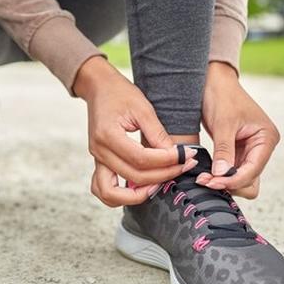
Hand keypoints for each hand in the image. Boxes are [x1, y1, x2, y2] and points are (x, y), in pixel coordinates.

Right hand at [74, 56, 196, 206]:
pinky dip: (120, 196)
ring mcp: (96, 159)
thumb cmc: (120, 93)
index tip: (186, 155)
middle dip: (163, 175)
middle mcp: (99, 151)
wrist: (99, 87)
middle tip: (183, 166)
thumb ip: (157, 134)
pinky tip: (141, 188)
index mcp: (108, 135)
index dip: (167, 161)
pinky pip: (103, 189)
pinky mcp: (99, 162)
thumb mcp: (143, 107)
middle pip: (133, 176)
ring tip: (160, 185)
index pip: (141, 159)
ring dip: (137, 195)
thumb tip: (175, 155)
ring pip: (112, 193)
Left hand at [197, 62, 280, 198]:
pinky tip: (205, 173)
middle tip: (205, 181)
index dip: (232, 179)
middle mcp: (262, 146)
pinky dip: (220, 174)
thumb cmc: (221, 96)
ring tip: (203, 177)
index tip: (211, 182)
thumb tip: (221, 175)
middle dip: (230, 183)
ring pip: (241, 178)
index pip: (253, 170)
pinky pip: (232, 171)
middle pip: (250, 180)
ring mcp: (251, 150)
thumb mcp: (223, 123)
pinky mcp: (238, 151)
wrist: (213, 82)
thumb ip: (224, 150)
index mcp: (267, 138)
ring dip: (223, 181)